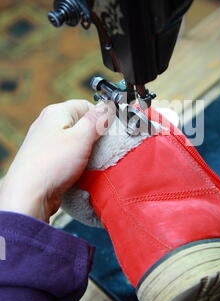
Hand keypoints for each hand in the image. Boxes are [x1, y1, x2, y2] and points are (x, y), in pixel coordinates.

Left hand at [0, 99, 113, 222]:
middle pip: (80, 124)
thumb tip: (107, 107)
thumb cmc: (51, 165)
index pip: (86, 105)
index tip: (109, 132)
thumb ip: (96, 120)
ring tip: (89, 162)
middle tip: (101, 149)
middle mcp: (48, 124)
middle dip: (94, 136)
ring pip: (75, 141)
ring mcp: (46, 142)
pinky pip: (67, 156)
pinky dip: (75, 162)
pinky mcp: (46, 159)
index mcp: (56, 112)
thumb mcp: (82, 137)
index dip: (100, 118)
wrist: (29, 195)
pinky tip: (78, 171)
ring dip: (86, 152)